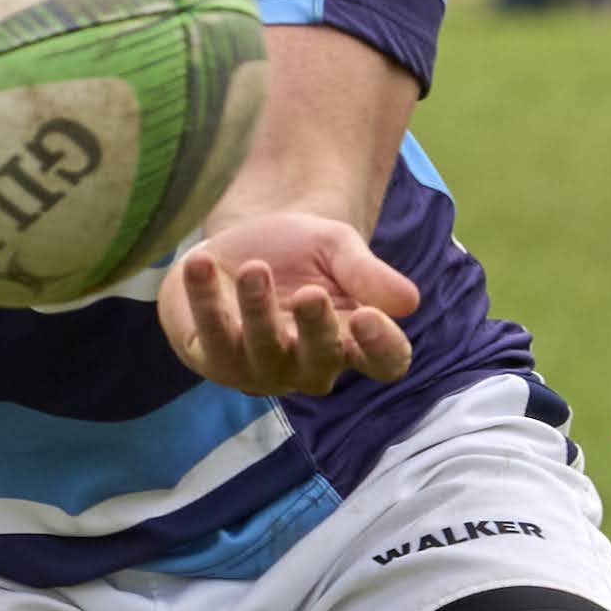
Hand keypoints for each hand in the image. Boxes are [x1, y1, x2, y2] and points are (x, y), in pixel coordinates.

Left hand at [156, 212, 417, 394]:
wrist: (238, 241)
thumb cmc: (298, 252)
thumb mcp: (336, 248)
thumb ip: (367, 273)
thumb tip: (409, 302)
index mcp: (352, 342)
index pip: (384, 363)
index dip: (381, 348)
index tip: (369, 316)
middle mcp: (307, 366)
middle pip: (322, 364)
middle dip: (316, 332)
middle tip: (310, 294)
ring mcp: (258, 369)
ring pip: (262, 353)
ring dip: (258, 312)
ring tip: (254, 269)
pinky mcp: (211, 357)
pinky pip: (209, 335)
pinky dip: (204, 300)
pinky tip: (201, 263)